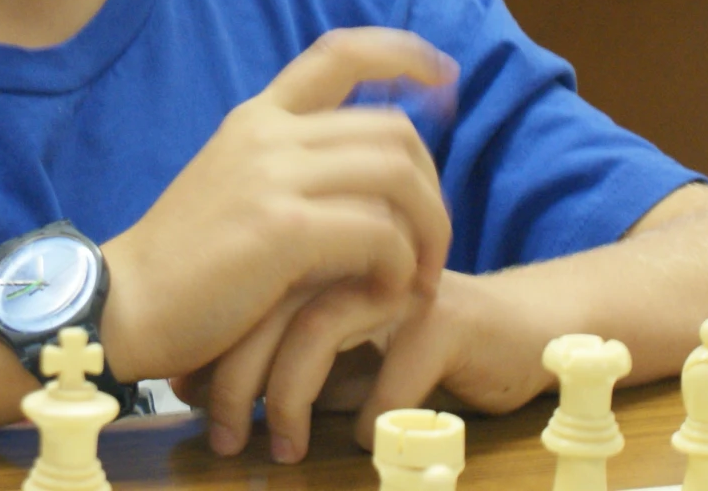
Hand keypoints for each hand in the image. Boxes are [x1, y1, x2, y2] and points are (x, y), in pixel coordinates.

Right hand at [99, 29, 455, 428]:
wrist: (124, 306)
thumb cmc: (185, 266)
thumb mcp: (234, 190)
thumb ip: (289, 171)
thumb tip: (360, 174)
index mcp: (257, 119)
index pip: (340, 52)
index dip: (403, 54)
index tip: (446, 77)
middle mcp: (268, 134)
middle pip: (393, 130)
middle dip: (433, 188)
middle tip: (432, 245)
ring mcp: (274, 176)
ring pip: (397, 176)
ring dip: (427, 231)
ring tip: (417, 278)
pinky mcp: (282, 229)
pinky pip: (379, 233)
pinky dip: (398, 267)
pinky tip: (384, 296)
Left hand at [178, 270, 542, 463]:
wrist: (519, 335)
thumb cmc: (421, 347)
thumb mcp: (349, 358)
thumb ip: (298, 362)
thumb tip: (226, 398)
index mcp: (325, 256)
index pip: (247, 289)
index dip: (213, 345)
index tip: (189, 397)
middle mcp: (355, 260)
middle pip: (272, 304)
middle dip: (237, 377)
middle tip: (224, 436)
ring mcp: (401, 285)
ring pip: (320, 329)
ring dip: (290, 398)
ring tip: (284, 450)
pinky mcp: (447, 320)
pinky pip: (391, 374)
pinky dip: (370, 415)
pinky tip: (365, 442)